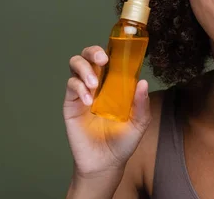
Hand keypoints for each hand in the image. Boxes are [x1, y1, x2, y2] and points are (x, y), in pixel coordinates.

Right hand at [63, 45, 151, 178]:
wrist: (105, 164)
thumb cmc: (122, 142)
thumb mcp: (139, 124)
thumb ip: (141, 105)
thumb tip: (143, 82)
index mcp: (114, 83)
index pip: (110, 58)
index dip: (111, 50)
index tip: (116, 52)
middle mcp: (97, 83)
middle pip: (88, 55)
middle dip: (93, 51)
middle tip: (102, 59)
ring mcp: (83, 91)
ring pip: (76, 64)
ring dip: (84, 68)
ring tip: (94, 84)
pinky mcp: (71, 103)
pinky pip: (70, 86)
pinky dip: (79, 88)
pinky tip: (89, 101)